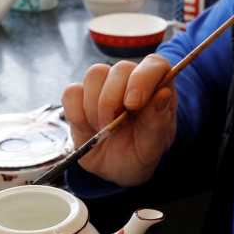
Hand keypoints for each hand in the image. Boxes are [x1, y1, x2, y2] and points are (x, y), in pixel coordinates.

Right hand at [61, 55, 176, 185]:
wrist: (115, 169)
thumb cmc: (139, 155)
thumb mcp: (152, 147)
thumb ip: (157, 122)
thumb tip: (162, 93)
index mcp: (157, 88)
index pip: (155, 64)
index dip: (142, 78)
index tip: (132, 105)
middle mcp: (131, 81)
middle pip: (120, 69)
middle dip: (112, 100)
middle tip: (112, 127)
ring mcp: (104, 86)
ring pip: (95, 74)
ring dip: (94, 107)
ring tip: (102, 130)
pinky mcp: (80, 96)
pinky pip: (71, 92)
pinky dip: (75, 114)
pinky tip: (86, 129)